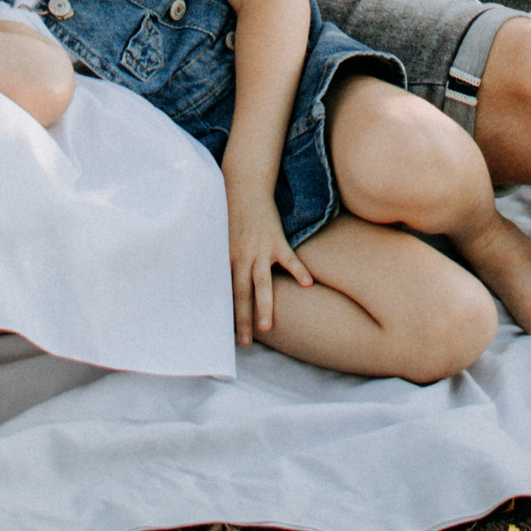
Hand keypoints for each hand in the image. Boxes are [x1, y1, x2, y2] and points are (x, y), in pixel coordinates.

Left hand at [226, 181, 312, 343]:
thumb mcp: (223, 240)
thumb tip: (222, 288)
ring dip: (264, 305)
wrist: (244, 189)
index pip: (227, 293)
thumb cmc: (233, 218)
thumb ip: (226, 263)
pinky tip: (308, 285)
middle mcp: (242, 257)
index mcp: (228, 259)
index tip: (228, 335)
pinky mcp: (277, 240)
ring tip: (267, 326)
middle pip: (242, 293)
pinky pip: (290, 259)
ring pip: (262, 282)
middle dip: (243, 319)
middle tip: (245, 342)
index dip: (228, 314)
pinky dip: (298, 271)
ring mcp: (260, 250)